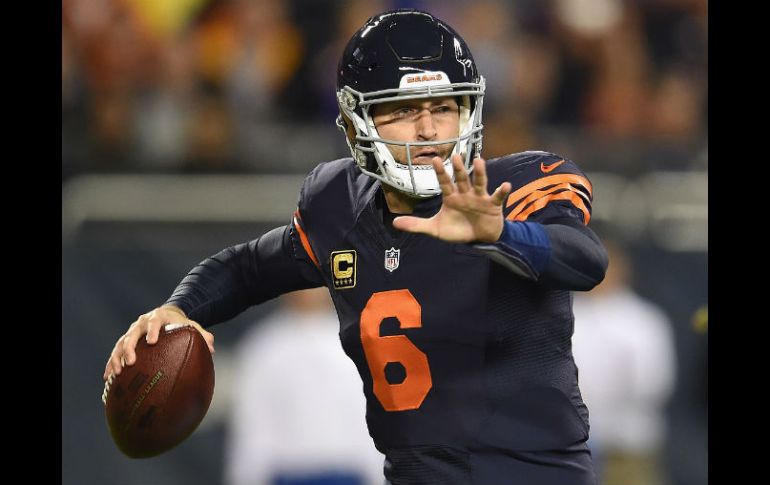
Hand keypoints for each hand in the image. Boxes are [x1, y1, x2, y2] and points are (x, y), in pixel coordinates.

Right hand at [103, 305, 214, 380]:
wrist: (166, 314)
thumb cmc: (180, 323)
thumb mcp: (191, 326)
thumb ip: (202, 335)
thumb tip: (212, 348)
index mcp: (158, 317)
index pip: (154, 322)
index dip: (152, 331)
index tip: (152, 341)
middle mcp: (141, 323)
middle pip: (132, 334)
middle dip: (130, 347)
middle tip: (131, 362)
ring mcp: (131, 332)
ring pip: (120, 344)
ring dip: (117, 358)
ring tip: (117, 373)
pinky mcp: (125, 340)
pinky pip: (115, 352)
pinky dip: (111, 363)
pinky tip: (108, 377)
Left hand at [393, 154, 511, 242]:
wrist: (479, 239)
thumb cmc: (458, 230)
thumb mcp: (435, 229)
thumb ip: (416, 225)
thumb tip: (395, 222)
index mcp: (451, 197)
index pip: (444, 182)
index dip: (439, 172)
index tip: (434, 159)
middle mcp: (465, 193)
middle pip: (461, 178)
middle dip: (458, 168)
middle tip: (455, 156)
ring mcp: (480, 198)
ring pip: (479, 183)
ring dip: (479, 173)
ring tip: (479, 161)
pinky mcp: (492, 205)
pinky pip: (498, 197)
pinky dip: (502, 191)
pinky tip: (505, 185)